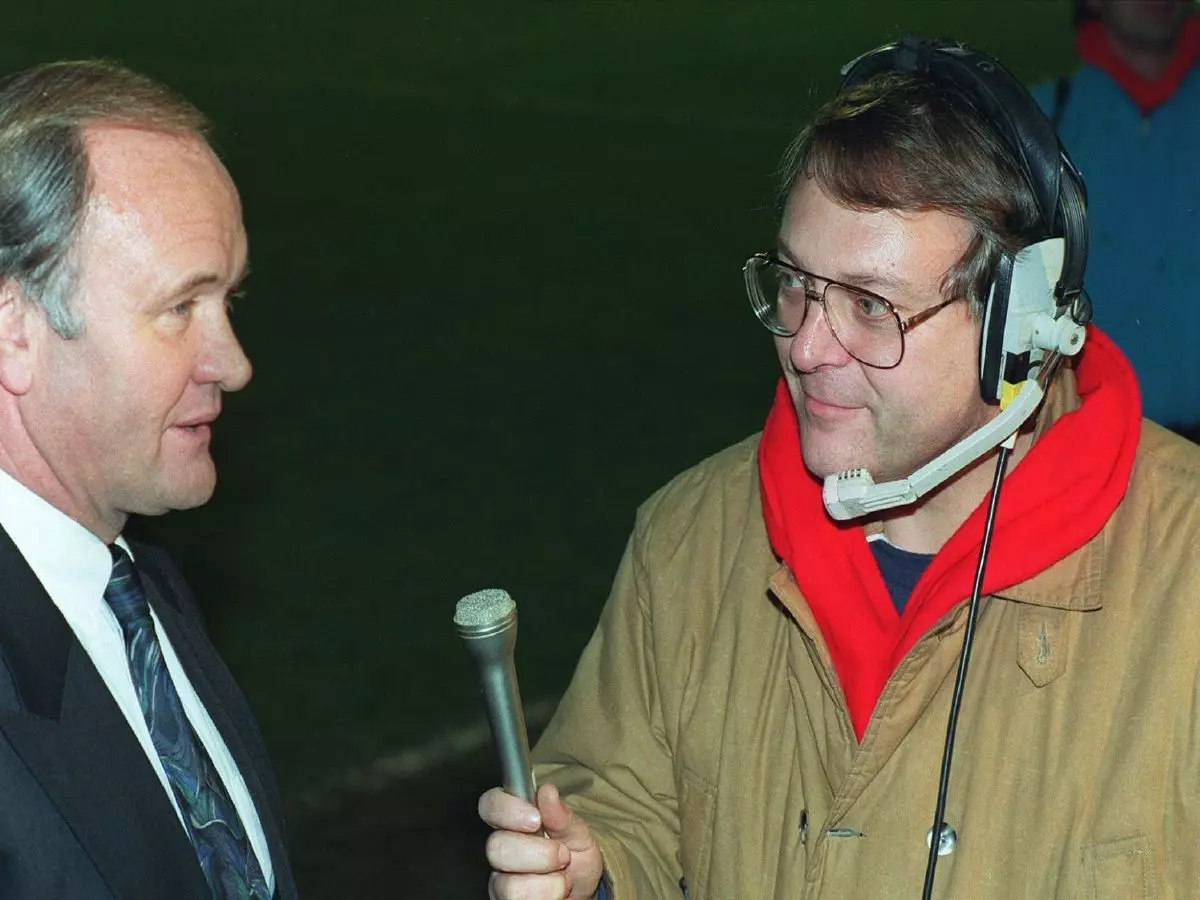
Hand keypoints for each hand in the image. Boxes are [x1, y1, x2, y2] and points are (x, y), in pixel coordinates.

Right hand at [479, 782, 604, 899]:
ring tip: (562, 880)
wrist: (583, 895)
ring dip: (547, 885)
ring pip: (508, 885)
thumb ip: (562, 816)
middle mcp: (502, 849)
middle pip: (496, 847)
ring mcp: (500, 880)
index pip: (491, 805)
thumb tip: (547, 792)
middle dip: (538, 854)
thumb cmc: (577, 860)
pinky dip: (546, 899)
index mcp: (515, 821)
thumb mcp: (579, 835)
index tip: (535, 819)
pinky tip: (555, 895)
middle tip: (562, 855)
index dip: (507, 810)